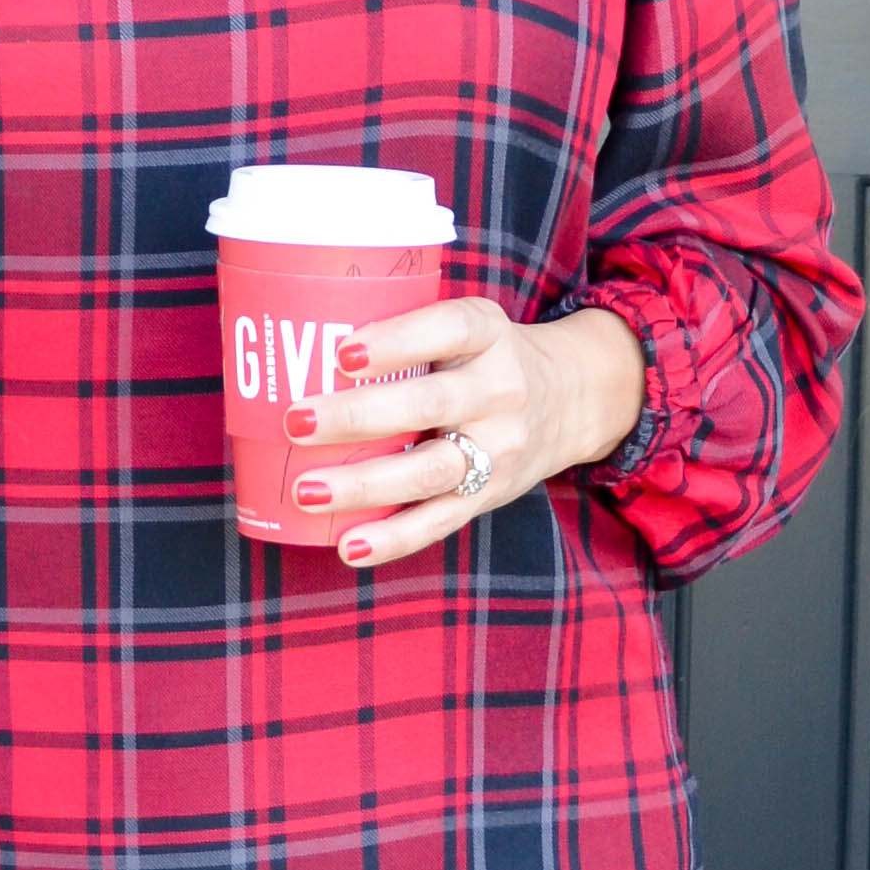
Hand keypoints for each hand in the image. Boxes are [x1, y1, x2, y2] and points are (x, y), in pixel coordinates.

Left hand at [284, 297, 646, 567]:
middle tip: (297, 421)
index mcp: (488, 334)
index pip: (447, 329)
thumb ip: (406, 330)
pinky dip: (393, 538)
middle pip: (430, 406)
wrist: (573, 398)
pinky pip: (440, 521)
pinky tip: (348, 544)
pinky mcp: (489, 494)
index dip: (397, 342)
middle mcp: (500, 390)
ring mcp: (498, 448)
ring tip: (306, 490)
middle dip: (359, 417)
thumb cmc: (485, 357)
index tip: (343, 354)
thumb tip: (298, 348)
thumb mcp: (467, 324)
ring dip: (364, 485)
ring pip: (430, 471)